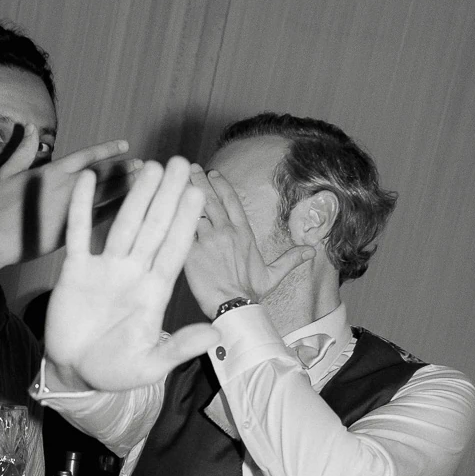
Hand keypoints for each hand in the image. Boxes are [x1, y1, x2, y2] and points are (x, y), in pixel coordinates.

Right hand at [0, 125, 134, 262]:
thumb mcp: (8, 172)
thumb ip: (24, 149)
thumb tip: (32, 127)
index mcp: (55, 170)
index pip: (89, 155)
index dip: (108, 150)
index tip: (125, 146)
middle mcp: (68, 186)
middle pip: (104, 174)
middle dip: (125, 169)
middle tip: (144, 165)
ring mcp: (73, 208)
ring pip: (108, 194)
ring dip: (128, 187)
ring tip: (145, 183)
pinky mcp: (74, 229)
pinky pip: (102, 218)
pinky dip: (118, 211)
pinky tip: (134, 208)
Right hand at [44, 157, 220, 390]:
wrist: (75, 372)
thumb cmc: (115, 370)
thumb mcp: (150, 365)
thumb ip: (179, 348)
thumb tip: (216, 334)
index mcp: (154, 292)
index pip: (174, 251)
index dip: (185, 223)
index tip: (197, 193)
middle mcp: (133, 273)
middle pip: (153, 228)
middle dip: (166, 196)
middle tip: (179, 162)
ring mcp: (105, 269)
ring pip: (124, 225)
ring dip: (136, 196)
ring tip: (149, 166)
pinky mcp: (75, 271)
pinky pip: (79, 235)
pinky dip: (81, 208)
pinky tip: (87, 181)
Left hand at [183, 165, 312, 317]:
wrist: (233, 307)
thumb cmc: (251, 294)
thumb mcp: (273, 275)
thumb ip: (290, 259)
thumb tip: (312, 252)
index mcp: (243, 233)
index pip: (232, 201)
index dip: (222, 185)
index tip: (213, 173)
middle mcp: (225, 231)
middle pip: (210, 200)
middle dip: (198, 181)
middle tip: (188, 168)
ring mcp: (207, 240)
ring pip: (192, 210)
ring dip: (182, 194)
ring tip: (173, 181)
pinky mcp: (191, 252)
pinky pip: (178, 229)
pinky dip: (170, 216)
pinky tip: (162, 205)